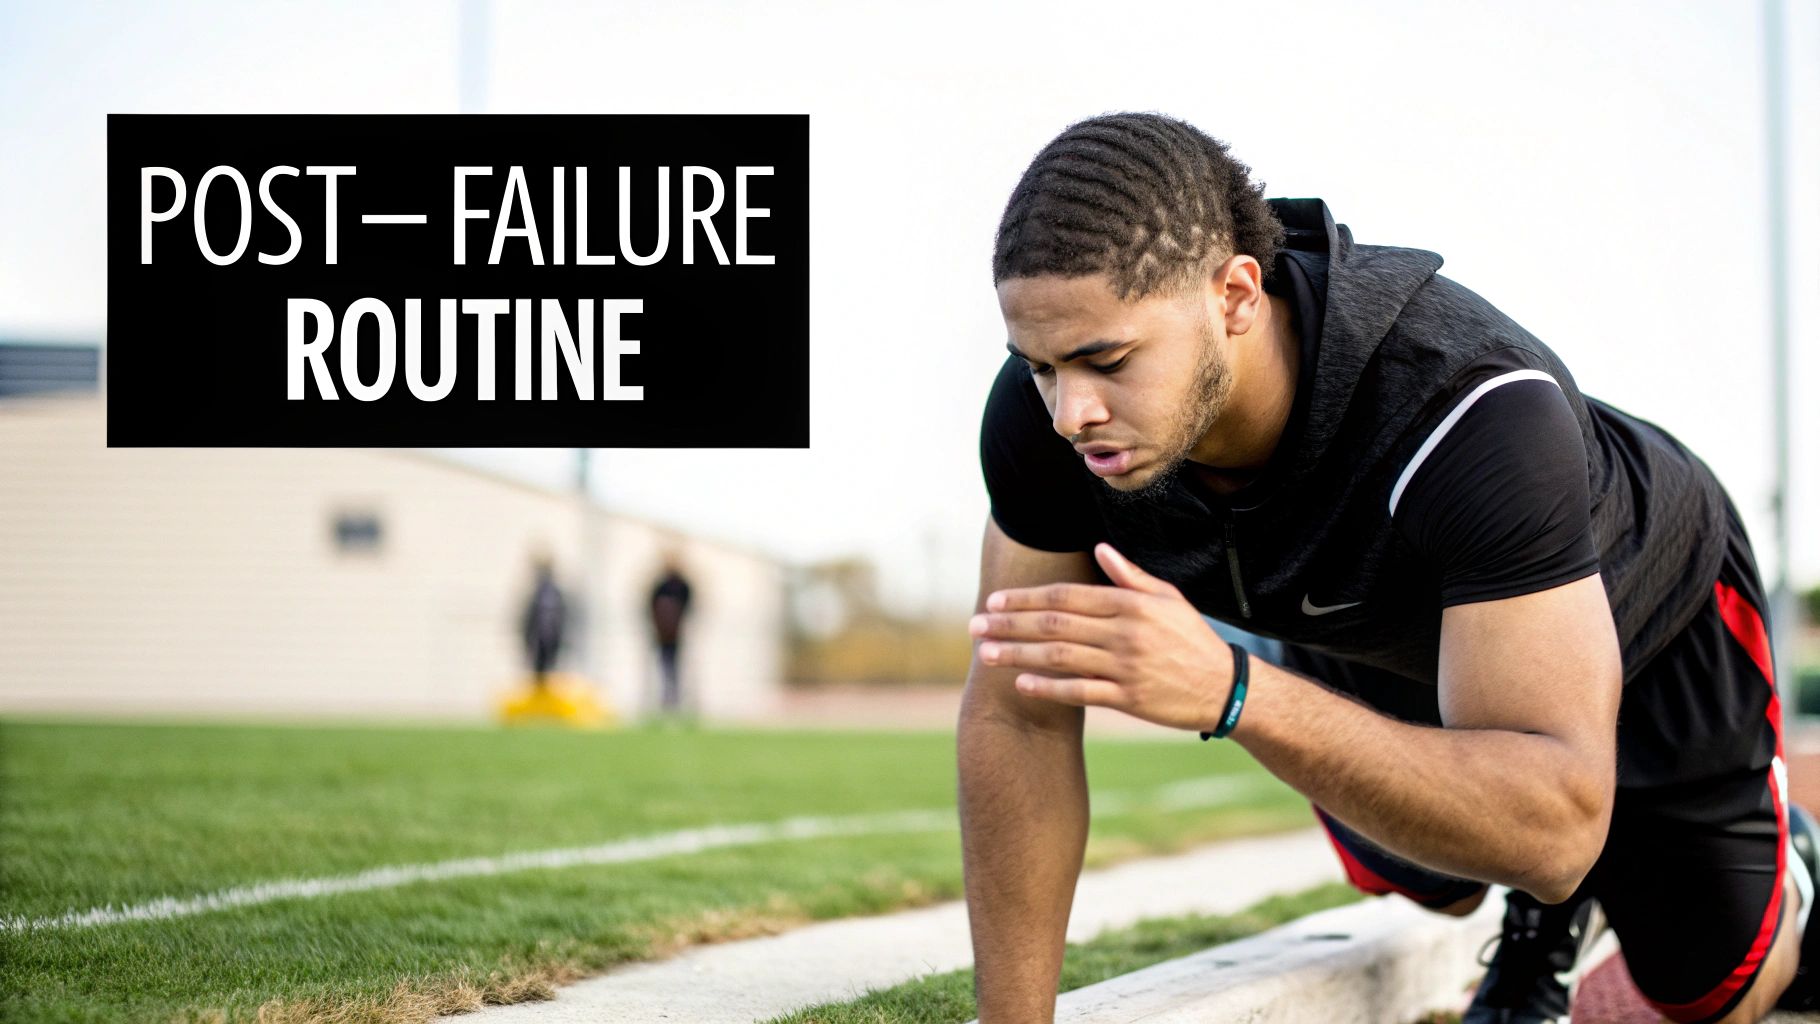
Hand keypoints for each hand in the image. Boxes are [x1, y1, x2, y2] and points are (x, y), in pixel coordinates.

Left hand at [968, 543, 1233, 731]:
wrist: (1224, 686)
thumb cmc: (1191, 638)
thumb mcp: (1167, 598)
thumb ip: (1129, 576)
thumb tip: (1100, 549)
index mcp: (1129, 604)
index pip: (1065, 596)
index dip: (1025, 599)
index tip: (994, 603)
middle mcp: (1124, 632)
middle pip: (1054, 624)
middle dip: (1009, 625)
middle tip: (973, 627)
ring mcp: (1125, 666)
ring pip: (1060, 657)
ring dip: (1019, 655)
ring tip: (986, 654)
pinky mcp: (1128, 698)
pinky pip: (1080, 691)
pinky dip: (1049, 687)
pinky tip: (1021, 684)